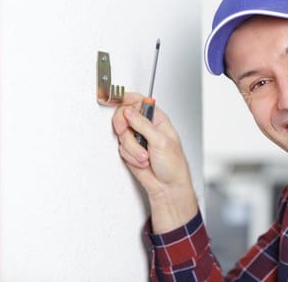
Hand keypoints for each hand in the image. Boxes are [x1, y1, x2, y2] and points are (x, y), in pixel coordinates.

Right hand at [112, 92, 197, 232]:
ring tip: (146, 156)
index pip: (138, 101)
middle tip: (127, 132)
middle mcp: (146, 126)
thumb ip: (143, 125)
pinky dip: (129, 156)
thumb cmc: (174, 165)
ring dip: (132, 148)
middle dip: (125, 128)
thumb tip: (129, 112)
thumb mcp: (161, 141)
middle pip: (124, 115)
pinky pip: (121, 148)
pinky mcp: (130, 150)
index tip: (114, 99)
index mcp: (158, 119)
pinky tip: (141, 161)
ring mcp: (137, 138)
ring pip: (121, 134)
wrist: (168, 187)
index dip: (125, 99)